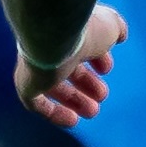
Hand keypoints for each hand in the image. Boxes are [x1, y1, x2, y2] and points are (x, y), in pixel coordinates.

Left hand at [15, 6, 124, 128]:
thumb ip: (115, 29)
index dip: (95, 59)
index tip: (106, 70)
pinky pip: (37, 103)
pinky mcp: (26, 84)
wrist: (54, 30)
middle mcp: (49, 48)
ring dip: (74, 100)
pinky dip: (54, 113)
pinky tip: (72, 121)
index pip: (79, 48)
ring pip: (54, 87)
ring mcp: (35, 66)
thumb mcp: (110, 25)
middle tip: (102, 96)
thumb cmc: (84, 26)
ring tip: (93, 112)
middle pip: (66, 69)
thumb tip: (119, 36)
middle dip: (86, 84)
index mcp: (67, 32)